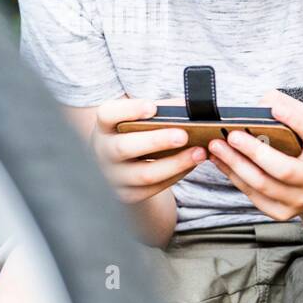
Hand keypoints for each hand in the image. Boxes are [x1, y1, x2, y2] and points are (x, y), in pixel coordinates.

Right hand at [90, 97, 206, 204]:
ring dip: (175, 164)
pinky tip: (191, 164)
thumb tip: (190, 111)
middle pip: (124, 148)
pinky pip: (154, 188)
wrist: (119, 164)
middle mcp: (103, 152)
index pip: (107, 115)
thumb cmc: (134, 133)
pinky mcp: (127, 195)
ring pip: (144, 174)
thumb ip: (160, 112)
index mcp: (104, 127)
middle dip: (157, 141)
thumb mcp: (137, 120)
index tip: (152, 107)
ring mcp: (113, 176)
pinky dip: (176, 175)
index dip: (129, 110)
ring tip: (199, 152)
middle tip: (183, 135)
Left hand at [206, 89, 302, 221]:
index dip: (296, 120)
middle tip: (232, 135)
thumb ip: (290, 110)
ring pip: (262, 184)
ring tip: (216, 146)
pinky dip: (233, 176)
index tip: (273, 108)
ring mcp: (299, 199)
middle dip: (254, 151)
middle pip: (284, 169)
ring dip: (235, 164)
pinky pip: (253, 195)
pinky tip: (220, 161)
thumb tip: (263, 103)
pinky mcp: (281, 212)